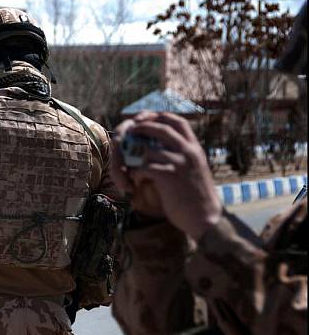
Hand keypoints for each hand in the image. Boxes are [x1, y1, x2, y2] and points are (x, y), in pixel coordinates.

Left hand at [118, 111, 221, 239]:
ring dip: (136, 160)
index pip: (178, 121)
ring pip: (148, 150)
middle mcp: (189, 152)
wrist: (205, 217)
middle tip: (130, 130)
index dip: (158, 116)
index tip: (144, 118)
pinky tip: (137, 182)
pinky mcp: (169, 175)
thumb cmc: (197, 198)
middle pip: (161, 128)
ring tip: (133, 170)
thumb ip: (183, 156)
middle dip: (142, 127)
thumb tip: (162, 148)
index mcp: (195, 149)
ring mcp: (179, 162)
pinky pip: (144, 167)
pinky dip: (136, 174)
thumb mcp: (195, 169)